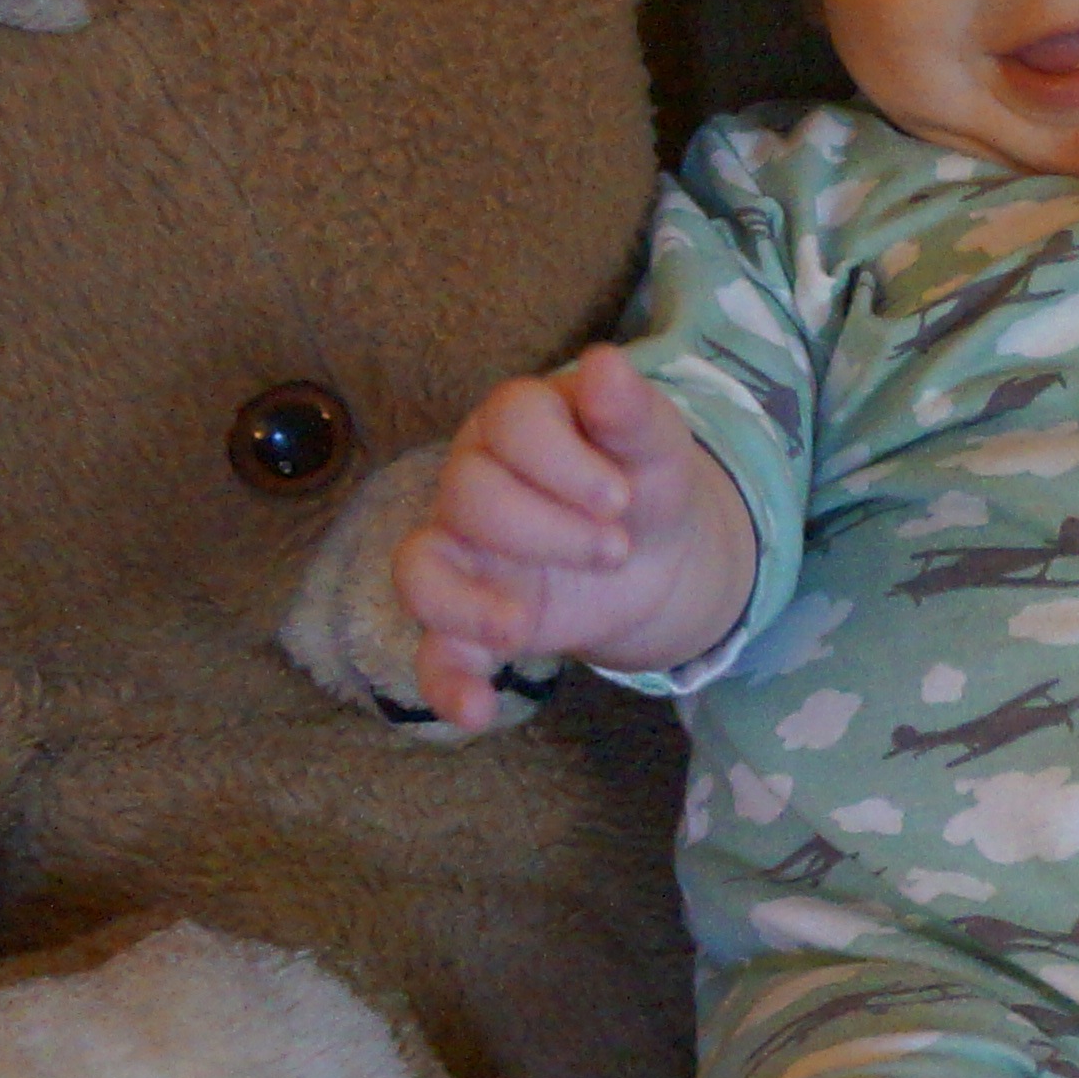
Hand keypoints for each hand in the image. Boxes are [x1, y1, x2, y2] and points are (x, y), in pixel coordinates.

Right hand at [393, 346, 758, 729]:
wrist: (658, 554)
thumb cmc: (644, 482)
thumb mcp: (657, 448)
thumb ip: (632, 413)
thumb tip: (608, 364)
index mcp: (518, 423)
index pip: (511, 422)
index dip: (563, 462)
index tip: (621, 497)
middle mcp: (472, 481)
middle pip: (469, 496)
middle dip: (548, 529)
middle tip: (617, 547)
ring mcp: (462, 553)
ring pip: (420, 569)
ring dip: (471, 602)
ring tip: (529, 626)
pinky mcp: (470, 620)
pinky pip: (433, 651)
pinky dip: (446, 684)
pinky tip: (475, 713)